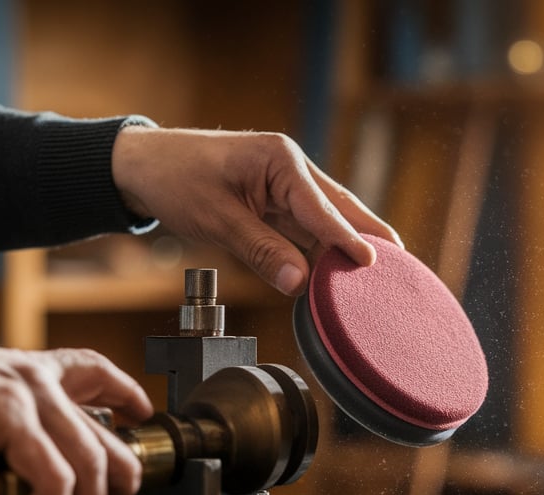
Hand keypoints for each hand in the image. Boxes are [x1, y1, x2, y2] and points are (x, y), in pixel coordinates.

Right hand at [0, 341, 152, 494]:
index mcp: (33, 368)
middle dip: (120, 470)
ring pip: (85, 450)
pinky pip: (48, 459)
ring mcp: (26, 391)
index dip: (125, 390)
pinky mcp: (6, 410)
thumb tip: (32, 455)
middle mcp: (38, 375)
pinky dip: (56, 486)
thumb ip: (14, 418)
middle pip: (102, 429)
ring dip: (93, 491)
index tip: (142, 411)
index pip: (94, 369)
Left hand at [111, 127, 402, 295]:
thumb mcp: (216, 219)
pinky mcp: (275, 201)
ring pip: (327, 219)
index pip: (323, 208)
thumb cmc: (175, 179)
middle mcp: (290, 169)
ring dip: (348, 244)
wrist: (142, 166)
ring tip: (378, 272)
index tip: (373, 263)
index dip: (348, 239)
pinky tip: (337, 269)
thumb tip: (299, 283)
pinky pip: (307, 227)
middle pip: (340, 208)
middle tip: (401, 264)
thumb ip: (261, 251)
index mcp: (280, 161)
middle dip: (368, 235)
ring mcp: (285, 184)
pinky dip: (323, 247)